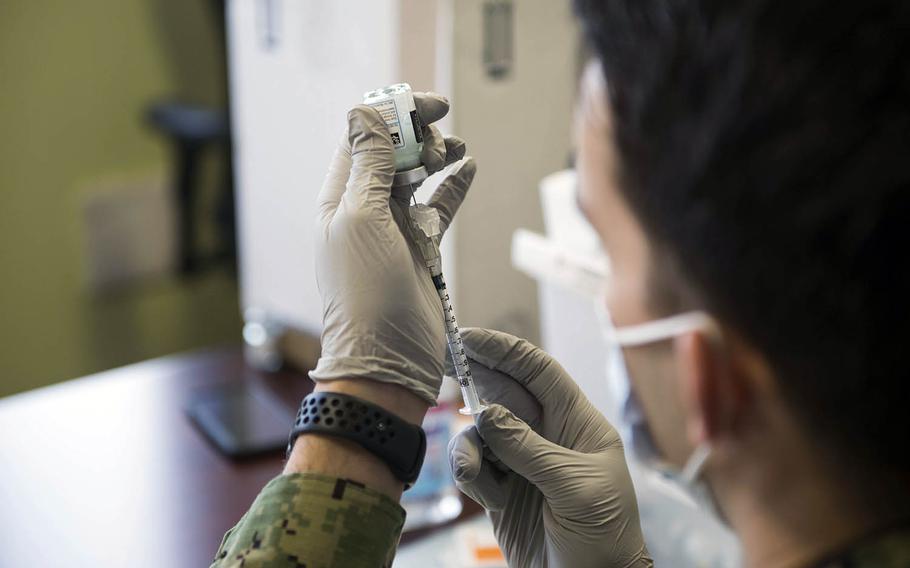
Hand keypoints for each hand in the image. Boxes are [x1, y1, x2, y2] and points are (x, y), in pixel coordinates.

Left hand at [310, 93, 475, 405]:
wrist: (386, 358)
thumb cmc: (364, 293)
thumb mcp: (361, 220)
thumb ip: (368, 166)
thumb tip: (364, 113)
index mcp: (340, 199)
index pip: (362, 139)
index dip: (391, 115)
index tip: (426, 104)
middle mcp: (364, 209)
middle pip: (392, 153)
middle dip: (418, 135)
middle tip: (441, 134)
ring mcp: (394, 229)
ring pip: (417, 176)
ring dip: (437, 156)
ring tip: (456, 149)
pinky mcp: (420, 248)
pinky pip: (439, 206)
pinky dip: (453, 186)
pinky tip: (468, 168)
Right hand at [448, 329, 652, 567]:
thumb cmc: (604, 537)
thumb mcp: (573, 486)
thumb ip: (529, 447)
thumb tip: (487, 413)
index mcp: (578, 425)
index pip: (539, 372)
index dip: (506, 351)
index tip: (470, 337)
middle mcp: (549, 437)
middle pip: (504, 394)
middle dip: (476, 380)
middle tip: (444, 364)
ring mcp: (523, 464)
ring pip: (481, 433)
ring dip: (471, 445)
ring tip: (476, 472)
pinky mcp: (502, 491)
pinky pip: (473, 466)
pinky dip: (469, 473)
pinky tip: (482, 490)